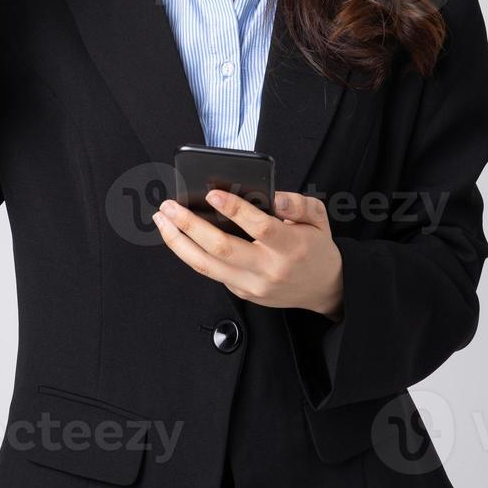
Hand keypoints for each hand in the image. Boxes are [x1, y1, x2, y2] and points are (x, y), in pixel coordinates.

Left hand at [152, 190, 343, 320]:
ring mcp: (253, 285)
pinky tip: (178, 236)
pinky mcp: (243, 293)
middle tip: (169, 206)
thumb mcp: (319, 218)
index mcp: (290, 247)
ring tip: (162, 220)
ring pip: (207, 266)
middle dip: (189, 226)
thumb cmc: (317, 248)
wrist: (324, 290)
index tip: (212, 193)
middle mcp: (268, 270)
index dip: (235, 209)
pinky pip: (212, 272)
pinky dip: (191, 253)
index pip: (259, 228)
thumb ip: (298, 203)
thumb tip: (273, 196)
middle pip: (222, 249)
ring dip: (179, 242)